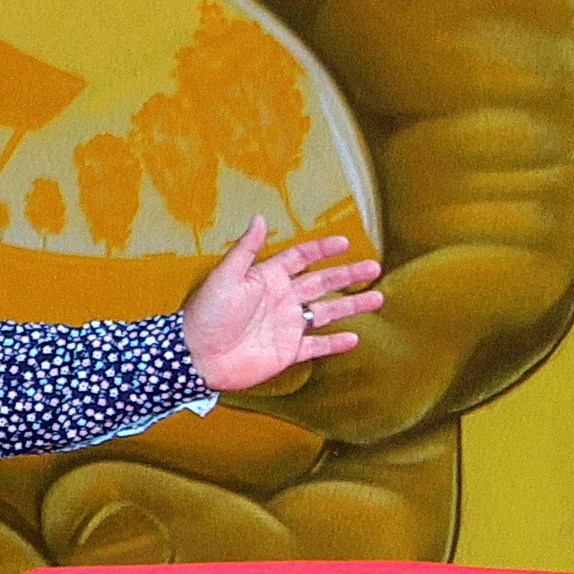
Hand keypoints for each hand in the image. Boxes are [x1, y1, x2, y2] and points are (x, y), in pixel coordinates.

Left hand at [181, 215, 384, 390]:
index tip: (345, 242)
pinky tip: (354, 337)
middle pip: (322, 283)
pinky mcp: (286, 352)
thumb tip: (259, 217)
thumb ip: (246, 249)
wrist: (196, 356)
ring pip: (326, 312)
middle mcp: (280, 299)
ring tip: (378, 298)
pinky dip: (335, 343)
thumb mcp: (225, 276)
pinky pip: (316, 346)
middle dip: (348, 275)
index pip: (301, 258)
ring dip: (351, 305)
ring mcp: (285, 326)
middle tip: (373, 267)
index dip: (322, 249)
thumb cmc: (205, 314)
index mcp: (267, 278)